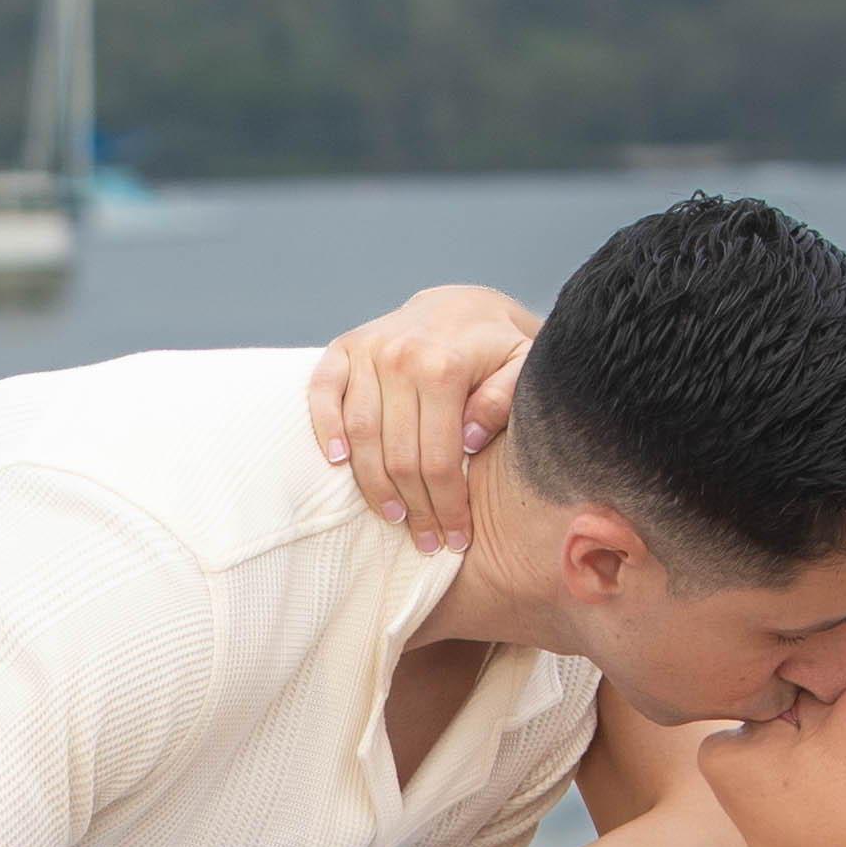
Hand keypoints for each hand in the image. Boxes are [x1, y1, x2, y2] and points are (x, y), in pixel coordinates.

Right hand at [304, 282, 540, 545]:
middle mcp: (401, 356)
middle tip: (427, 542)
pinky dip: (325, 429)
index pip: (440, 459)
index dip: (448, 507)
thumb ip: (505, 400)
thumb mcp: (522, 366)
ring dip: (373, 486)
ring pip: (360, 436)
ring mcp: (368, 351)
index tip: (456, 539)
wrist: (464, 303)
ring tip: (393, 518)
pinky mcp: (344, 348)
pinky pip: (322, 393)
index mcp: (446, 365)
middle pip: (399, 457)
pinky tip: (339, 462)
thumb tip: (469, 441)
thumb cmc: (498, 346)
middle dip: (415, 509)